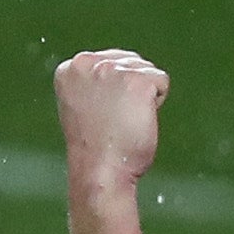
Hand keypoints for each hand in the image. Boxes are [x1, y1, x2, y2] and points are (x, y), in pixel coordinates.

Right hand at [56, 47, 169, 182]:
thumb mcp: (84, 104)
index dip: (117, 90)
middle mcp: (88, 62)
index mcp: (71, 68)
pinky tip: (137, 119)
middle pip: (132, 63)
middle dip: (131, 91)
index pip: (112, 61)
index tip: (103, 114)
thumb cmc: (96, 148)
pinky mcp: (136, 81)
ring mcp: (112, 70)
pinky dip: (157, 102)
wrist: (99, 171)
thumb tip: (120, 73)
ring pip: (148, 72)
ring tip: (123, 120)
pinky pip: (162, 82)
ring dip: (144, 98)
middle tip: (115, 120)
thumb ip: (97, 83)